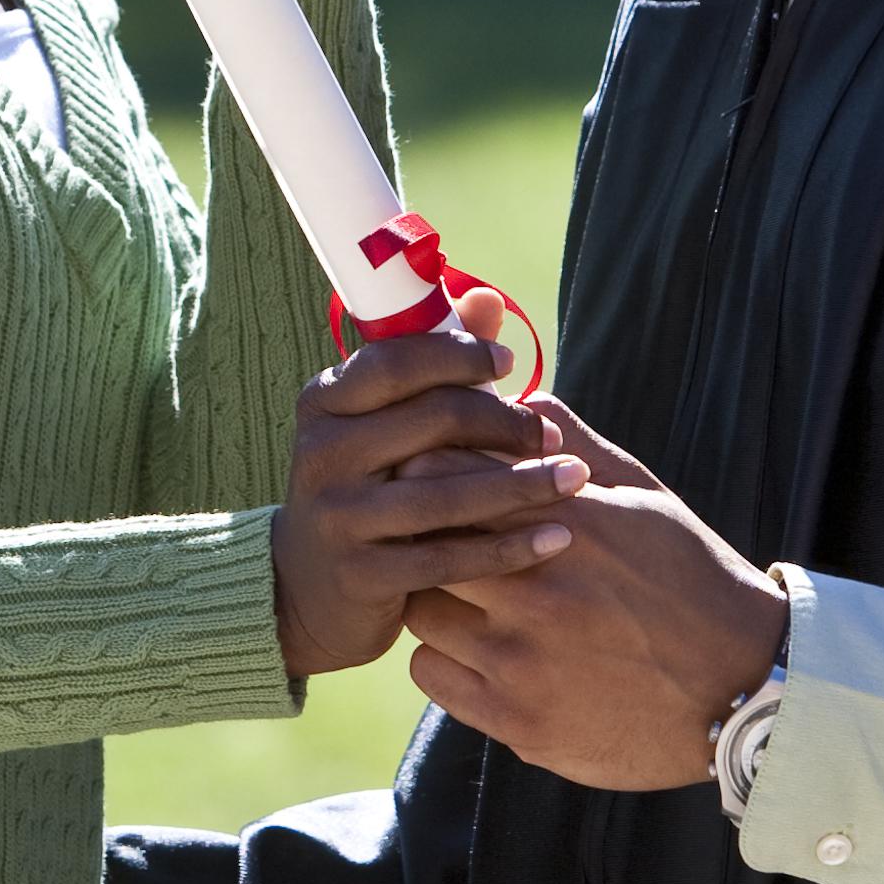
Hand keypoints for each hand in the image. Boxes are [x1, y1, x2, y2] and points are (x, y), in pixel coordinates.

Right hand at [270, 321, 578, 680]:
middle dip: (504, 422)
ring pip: (445, 493)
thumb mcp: (382, 423)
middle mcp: (321, 454)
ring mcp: (337, 517)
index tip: (510, 365)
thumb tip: (486, 298)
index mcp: (323, 402)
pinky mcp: (360, 576)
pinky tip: (557, 538)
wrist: (308, 585)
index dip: (461, 356)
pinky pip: (448, 558)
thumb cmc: (365, 483)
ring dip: (522, 484)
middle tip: (552, 433)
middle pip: (431, 422)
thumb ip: (434, 362)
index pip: (397, 362)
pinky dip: (509, 548)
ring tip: (575, 477)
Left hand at [401, 399, 787, 790]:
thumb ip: (579, 448)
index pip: (450, 472)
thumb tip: (523, 403)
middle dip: (428, 535)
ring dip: (438, 599)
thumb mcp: (647, 500)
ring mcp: (521, 659)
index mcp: (569, 523)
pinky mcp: (516, 719)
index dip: (433, 471)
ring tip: (471, 600)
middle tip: (443, 541)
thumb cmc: (693, 581)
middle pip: (424, 540)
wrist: (745, 689)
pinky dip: (445, 659)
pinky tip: (480, 650)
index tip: (440, 480)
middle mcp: (537, 589)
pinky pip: (431, 674)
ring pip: (422, 611)